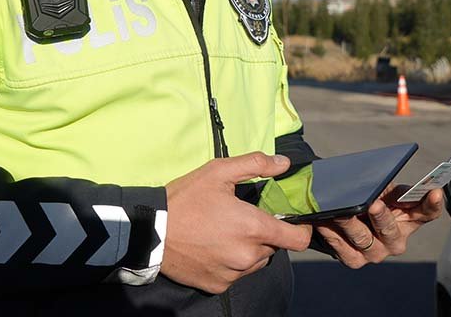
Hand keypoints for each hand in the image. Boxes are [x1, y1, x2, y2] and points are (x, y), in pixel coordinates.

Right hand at [162, 152, 313, 293]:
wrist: (150, 232)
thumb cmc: (185, 199)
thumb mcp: (218, 172)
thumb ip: (255, 164)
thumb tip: (284, 163)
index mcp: (254, 228)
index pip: (298, 239)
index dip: (300, 229)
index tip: (291, 221)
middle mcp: (248, 256)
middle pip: (274, 247)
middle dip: (265, 234)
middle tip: (243, 219)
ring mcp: (233, 274)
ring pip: (256, 262)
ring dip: (250, 250)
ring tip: (226, 233)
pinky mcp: (218, 286)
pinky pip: (236, 275)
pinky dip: (232, 263)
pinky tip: (214, 248)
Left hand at [314, 185, 443, 268]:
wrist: (343, 211)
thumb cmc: (368, 195)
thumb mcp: (381, 188)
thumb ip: (385, 186)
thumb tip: (378, 186)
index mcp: (410, 218)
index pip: (428, 212)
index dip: (433, 204)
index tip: (436, 191)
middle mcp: (396, 239)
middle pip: (391, 230)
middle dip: (382, 217)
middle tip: (373, 204)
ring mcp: (377, 252)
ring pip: (364, 240)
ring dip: (351, 225)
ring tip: (340, 211)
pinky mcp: (355, 260)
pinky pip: (344, 250)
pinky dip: (333, 236)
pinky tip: (324, 222)